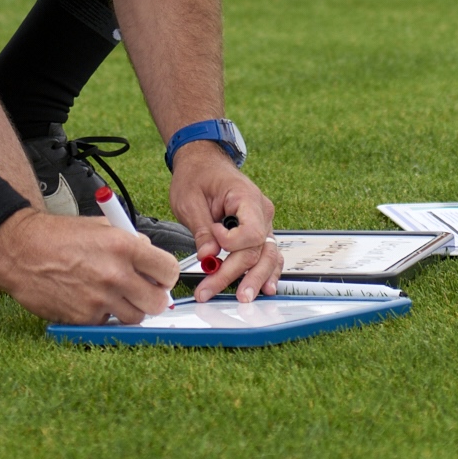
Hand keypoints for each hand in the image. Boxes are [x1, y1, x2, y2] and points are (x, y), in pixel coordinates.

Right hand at [0, 207, 178, 324]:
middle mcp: (115, 275)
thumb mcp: (101, 226)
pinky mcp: (83, 318)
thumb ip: (130, 242)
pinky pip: (108, 322)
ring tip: (116, 294)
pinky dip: (104, 314)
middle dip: (154, 297)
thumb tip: (149, 256)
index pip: (168, 271)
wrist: (21, 251)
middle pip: (158, 302)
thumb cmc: (58, 236)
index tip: (160, 276)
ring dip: (131, 308)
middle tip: (143, 290)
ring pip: (136, 317)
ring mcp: (100, 300)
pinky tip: (91, 298)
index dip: (166, 275)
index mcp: (123, 247)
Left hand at [167, 141, 281, 301]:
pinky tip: (265, 287)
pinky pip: (268, 253)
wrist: (203, 162)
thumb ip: (202, 230)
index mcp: (246, 197)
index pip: (251, 232)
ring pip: (267, 255)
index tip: (212, 239)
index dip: (231, 243)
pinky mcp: (258, 230)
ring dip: (255, 278)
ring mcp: (263, 221)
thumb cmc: (197, 176)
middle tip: (210, 290)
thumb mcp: (190, 200)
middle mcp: (261, 210)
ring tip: (243, 297)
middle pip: (256, 249)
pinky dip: (266, 270)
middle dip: (234, 274)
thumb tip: (208, 256)